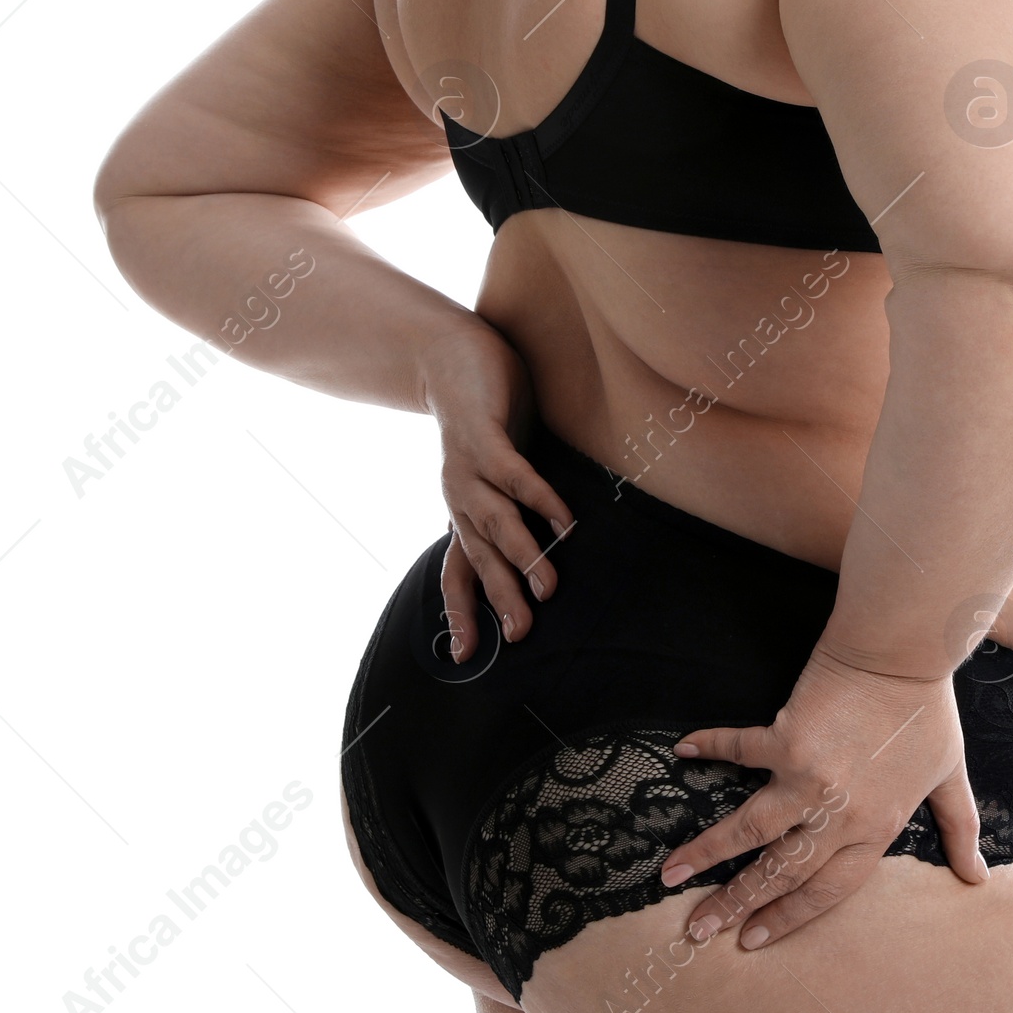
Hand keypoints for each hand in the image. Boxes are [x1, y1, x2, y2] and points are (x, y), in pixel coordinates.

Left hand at [415, 319, 572, 659]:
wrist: (451, 355)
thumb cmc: (484, 418)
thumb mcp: (497, 471)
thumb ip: (516, 509)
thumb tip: (550, 546)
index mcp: (462, 511)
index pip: (457, 571)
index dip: (460, 612)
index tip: (464, 657)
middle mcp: (460, 497)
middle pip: (479, 556)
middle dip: (498, 597)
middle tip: (521, 635)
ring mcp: (469, 467)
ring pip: (494, 521)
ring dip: (520, 555)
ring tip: (548, 586)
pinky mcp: (483, 436)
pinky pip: (512, 473)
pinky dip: (536, 498)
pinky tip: (561, 520)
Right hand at [659, 644, 987, 948]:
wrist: (904, 656)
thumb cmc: (928, 713)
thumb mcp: (950, 776)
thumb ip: (959, 828)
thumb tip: (976, 877)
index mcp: (874, 828)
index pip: (825, 891)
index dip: (787, 918)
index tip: (753, 940)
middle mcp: (838, 815)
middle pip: (780, 872)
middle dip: (735, 904)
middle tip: (697, 929)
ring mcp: (809, 779)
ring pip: (750, 831)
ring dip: (707, 854)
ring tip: (671, 875)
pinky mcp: (786, 740)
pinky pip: (739, 749)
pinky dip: (709, 747)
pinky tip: (682, 750)